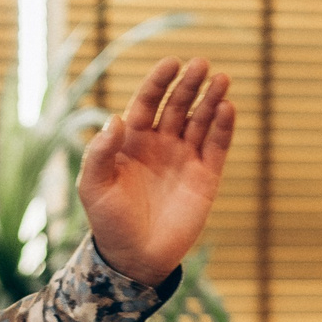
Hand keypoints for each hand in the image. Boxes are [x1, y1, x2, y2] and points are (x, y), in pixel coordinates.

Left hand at [77, 57, 235, 286]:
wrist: (135, 259)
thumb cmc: (109, 222)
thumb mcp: (93, 187)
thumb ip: (99, 153)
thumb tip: (115, 118)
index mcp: (131, 141)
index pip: (147, 102)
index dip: (158, 82)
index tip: (171, 63)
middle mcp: (160, 144)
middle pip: (177, 105)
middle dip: (189, 84)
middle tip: (202, 64)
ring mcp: (185, 159)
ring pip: (200, 121)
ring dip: (211, 99)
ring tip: (221, 79)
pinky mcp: (206, 177)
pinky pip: (217, 146)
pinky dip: (223, 127)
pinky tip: (228, 108)